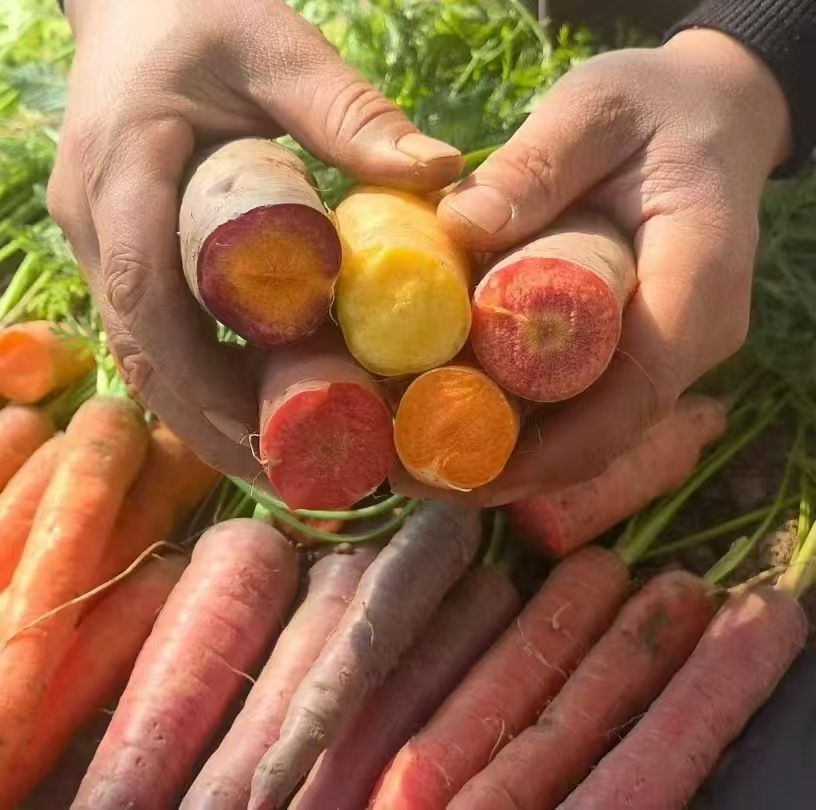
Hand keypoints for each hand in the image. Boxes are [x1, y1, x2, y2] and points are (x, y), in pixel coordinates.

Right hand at [47, 0, 462, 474]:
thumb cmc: (202, 12)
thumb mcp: (277, 48)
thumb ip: (350, 112)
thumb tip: (445, 176)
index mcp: (123, 176)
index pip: (145, 301)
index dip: (202, 384)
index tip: (273, 438)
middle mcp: (97, 225)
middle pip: (145, 356)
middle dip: (213, 427)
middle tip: (298, 477)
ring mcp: (105, 244)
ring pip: (149, 357)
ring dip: (210, 418)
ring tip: (289, 464)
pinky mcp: (126, 253)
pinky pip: (161, 334)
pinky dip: (208, 382)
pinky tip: (264, 408)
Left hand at [394, 29, 791, 505]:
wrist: (707, 116)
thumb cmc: (657, 107)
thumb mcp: (596, 109)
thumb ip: (538, 162)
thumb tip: (459, 226)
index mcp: (698, 286)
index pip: (631, 398)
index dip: (546, 451)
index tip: (458, 469)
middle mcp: (689, 340)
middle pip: (597, 434)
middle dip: (501, 466)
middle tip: (405, 468)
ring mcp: (663, 352)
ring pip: (582, 430)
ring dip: (497, 452)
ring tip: (404, 451)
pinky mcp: (632, 351)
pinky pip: (574, 403)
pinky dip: (511, 419)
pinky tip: (442, 409)